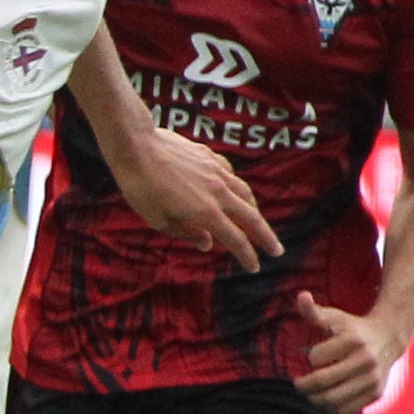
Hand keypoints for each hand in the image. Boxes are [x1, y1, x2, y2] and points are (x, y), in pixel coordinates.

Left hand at [106, 132, 280, 268]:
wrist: (137, 146)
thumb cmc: (141, 187)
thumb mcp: (158, 219)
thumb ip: (186, 233)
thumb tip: (207, 243)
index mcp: (206, 212)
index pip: (235, 239)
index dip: (247, 256)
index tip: (254, 267)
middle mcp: (218, 191)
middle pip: (251, 218)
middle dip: (266, 237)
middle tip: (276, 251)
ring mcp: (217, 171)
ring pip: (245, 194)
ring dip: (255, 212)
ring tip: (258, 223)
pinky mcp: (210, 157)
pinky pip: (232, 176)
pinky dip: (238, 189)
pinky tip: (235, 192)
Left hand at [288, 293, 409, 413]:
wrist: (388, 338)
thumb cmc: (352, 328)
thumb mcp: (334, 317)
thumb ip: (313, 310)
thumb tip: (301, 295)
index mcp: (353, 340)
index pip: (315, 357)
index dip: (309, 358)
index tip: (312, 356)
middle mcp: (366, 360)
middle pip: (322, 381)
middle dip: (303, 385)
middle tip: (298, 384)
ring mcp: (373, 379)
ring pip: (333, 399)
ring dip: (314, 399)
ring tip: (309, 393)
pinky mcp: (376, 393)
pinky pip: (346, 409)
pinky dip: (330, 408)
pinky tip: (325, 399)